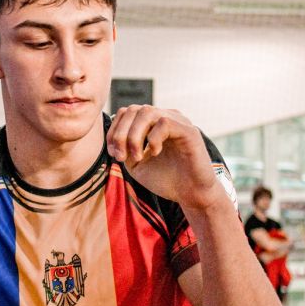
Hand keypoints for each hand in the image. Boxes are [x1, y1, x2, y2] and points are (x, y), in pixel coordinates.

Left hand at [105, 106, 224, 211]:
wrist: (191, 195)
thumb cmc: (166, 180)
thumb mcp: (137, 164)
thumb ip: (124, 148)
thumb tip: (113, 136)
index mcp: (153, 124)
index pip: (127, 113)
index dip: (114, 131)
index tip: (114, 154)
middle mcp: (166, 117)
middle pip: (134, 110)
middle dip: (121, 134)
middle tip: (122, 157)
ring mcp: (178, 122)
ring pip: (147, 112)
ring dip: (134, 136)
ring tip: (136, 157)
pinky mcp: (189, 131)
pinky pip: (165, 122)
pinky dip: (153, 138)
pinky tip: (155, 153)